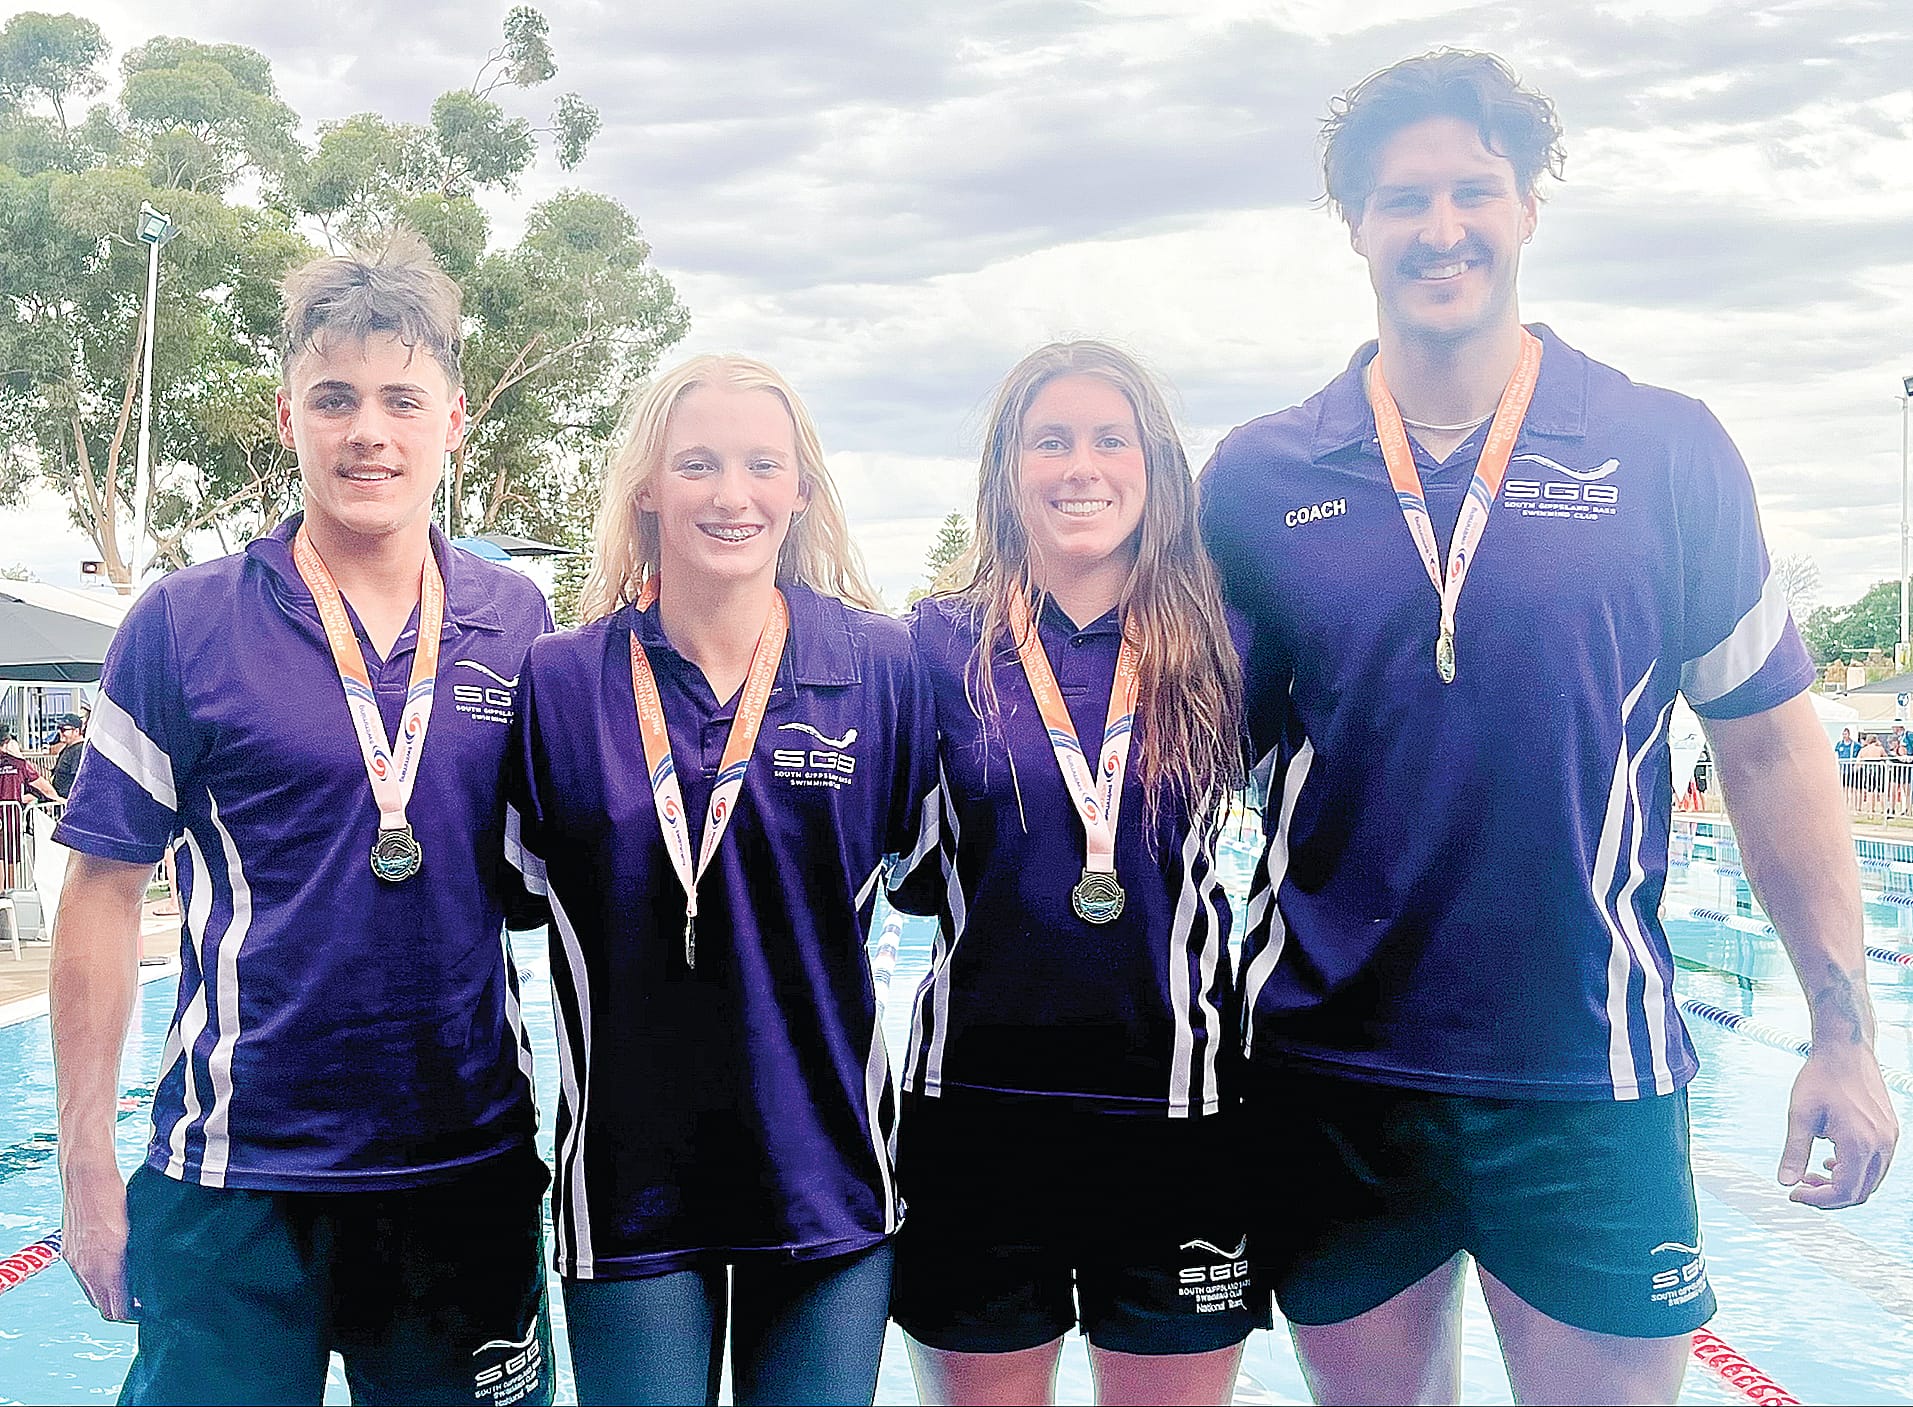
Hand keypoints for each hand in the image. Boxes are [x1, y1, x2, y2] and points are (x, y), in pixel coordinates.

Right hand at [60, 1159, 132, 1320]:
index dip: (133, 1314)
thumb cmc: (118, 1198)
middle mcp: (87, 1268)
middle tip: (141, 1304)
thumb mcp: (136, 1230)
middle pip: (104, 1307)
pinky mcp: (69, 1252)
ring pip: (93, 1294)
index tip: (149, 1309)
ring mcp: (76, 1261)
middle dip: (122, 1310)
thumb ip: (138, 1260)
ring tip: (130, 1289)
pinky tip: (113, 1271)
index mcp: (107, 1265)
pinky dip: (97, 1282)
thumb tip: (146, 1284)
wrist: (87, 1177)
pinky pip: (83, 1279)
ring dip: (109, 1296)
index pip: (117, 1309)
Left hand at [1779, 1048, 1898, 1207]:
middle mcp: (1882, 1145)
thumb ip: (1794, 1151)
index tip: (1793, 1192)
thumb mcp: (1799, 1115)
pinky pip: (1876, 1164)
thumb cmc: (1820, 1078)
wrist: (1845, 1050)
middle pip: (1860, 1192)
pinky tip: (1831, 1159)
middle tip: (1802, 1185)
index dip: (1817, 1199)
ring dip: (1842, 1183)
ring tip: (1813, 1171)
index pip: (1843, 1191)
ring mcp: (1890, 1139)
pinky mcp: (1890, 1131)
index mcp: (1860, 1144)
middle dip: (1829, 1195)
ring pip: (1870, 1180)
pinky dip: (1855, 1170)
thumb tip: (1784, 1181)